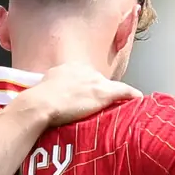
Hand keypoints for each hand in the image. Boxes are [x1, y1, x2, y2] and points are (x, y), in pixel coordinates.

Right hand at [19, 62, 139, 129]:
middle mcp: (84, 70)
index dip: (86, 88)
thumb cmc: (36, 102)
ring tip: (119, 106)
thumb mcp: (42, 89)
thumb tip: (51, 97)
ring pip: (112, 87)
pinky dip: (132, 96)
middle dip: (99, 92)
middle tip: (96, 107)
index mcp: (68, 68)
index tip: (85, 97)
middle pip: (98, 81)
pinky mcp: (103, 93)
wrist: (38, 105)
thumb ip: (52, 88)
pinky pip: (124, 92)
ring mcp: (95, 81)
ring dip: (115, 97)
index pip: (85, 77)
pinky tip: (138, 101)